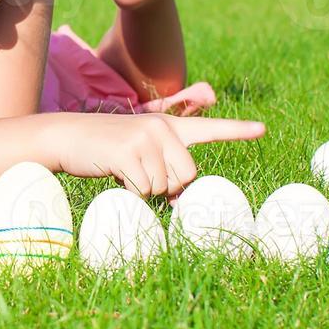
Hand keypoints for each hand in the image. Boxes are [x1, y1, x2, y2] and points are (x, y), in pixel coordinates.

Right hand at [54, 112, 265, 200]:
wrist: (66, 135)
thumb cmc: (104, 149)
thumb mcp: (139, 151)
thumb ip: (165, 168)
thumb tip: (181, 202)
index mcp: (168, 125)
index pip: (208, 128)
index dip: (237, 131)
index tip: (262, 129)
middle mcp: (161, 127)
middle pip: (187, 177)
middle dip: (167, 187)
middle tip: (141, 176)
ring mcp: (144, 137)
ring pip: (164, 186)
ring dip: (144, 190)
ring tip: (123, 170)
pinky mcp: (127, 152)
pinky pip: (143, 189)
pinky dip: (130, 192)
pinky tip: (114, 173)